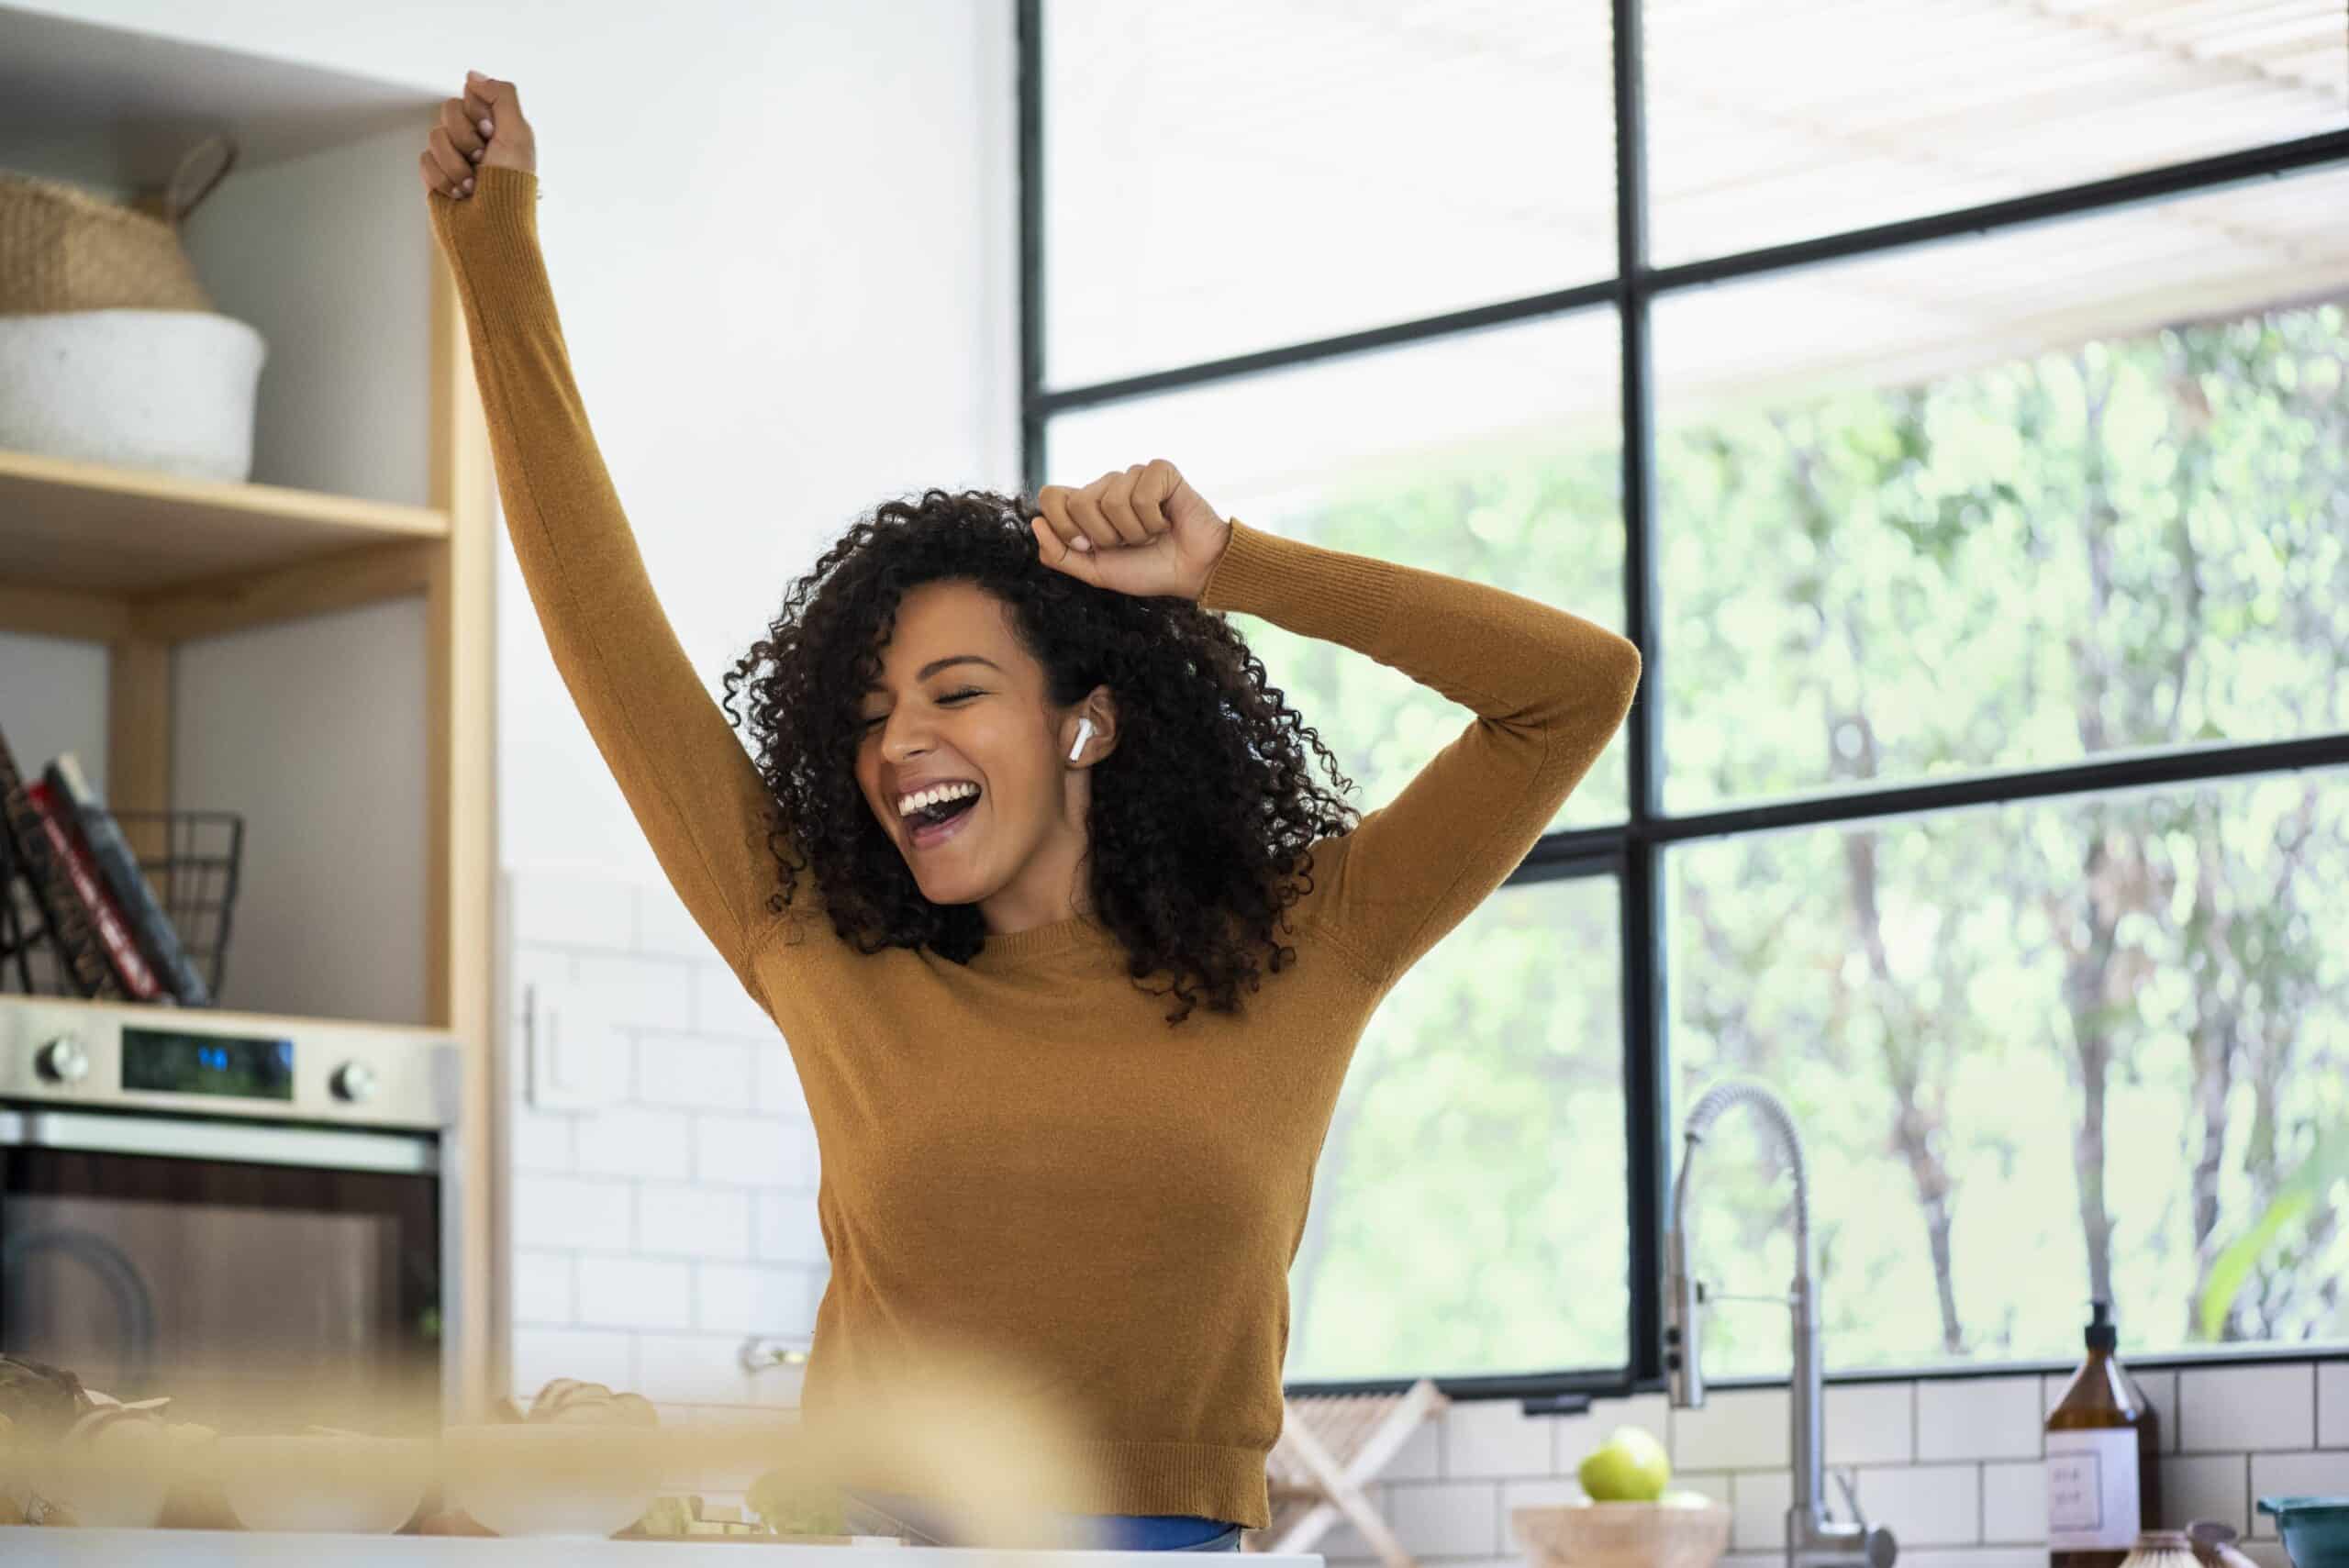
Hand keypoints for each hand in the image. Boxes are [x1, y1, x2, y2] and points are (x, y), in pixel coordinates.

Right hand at [419, 70, 535, 201]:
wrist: (491, 229)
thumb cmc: (510, 186)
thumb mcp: (518, 134)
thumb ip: (501, 95)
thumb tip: (471, 76)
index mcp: (498, 128)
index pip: (472, 95)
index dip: (478, 112)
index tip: (491, 133)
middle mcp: (476, 140)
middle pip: (449, 110)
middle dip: (465, 137)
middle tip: (481, 159)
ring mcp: (454, 158)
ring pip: (435, 135)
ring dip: (455, 163)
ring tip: (472, 186)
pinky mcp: (436, 176)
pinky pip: (424, 159)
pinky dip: (442, 178)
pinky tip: (458, 195)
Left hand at [1033, 460, 1230, 601]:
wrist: (1192, 572)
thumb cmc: (1148, 570)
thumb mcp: (1096, 572)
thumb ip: (1060, 555)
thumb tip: (1035, 524)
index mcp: (1086, 507)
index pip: (1050, 496)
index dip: (1064, 526)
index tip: (1088, 547)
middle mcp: (1106, 486)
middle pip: (1079, 501)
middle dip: (1105, 535)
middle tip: (1129, 543)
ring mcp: (1132, 475)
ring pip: (1111, 499)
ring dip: (1134, 531)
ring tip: (1151, 534)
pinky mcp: (1159, 470)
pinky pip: (1141, 493)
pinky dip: (1154, 519)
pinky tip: (1167, 521)